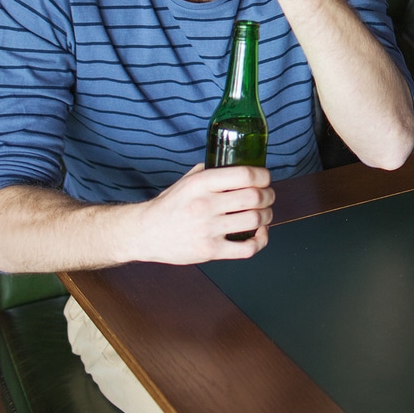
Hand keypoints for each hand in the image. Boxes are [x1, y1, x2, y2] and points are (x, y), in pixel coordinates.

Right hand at [131, 163, 274, 263]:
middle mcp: (205, 205)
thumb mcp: (185, 181)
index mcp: (200, 183)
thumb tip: (232, 162)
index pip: (244, 174)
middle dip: (269, 196)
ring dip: (267, 215)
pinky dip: (261, 240)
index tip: (266, 178)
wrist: (145, 234)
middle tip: (268, 196)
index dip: (263, 175)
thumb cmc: (168, 206)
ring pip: (255, 220)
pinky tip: (259, 233)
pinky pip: (247, 248)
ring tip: (265, 213)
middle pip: (254, 197)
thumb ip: (208, 171)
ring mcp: (208, 229)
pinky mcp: (210, 250)